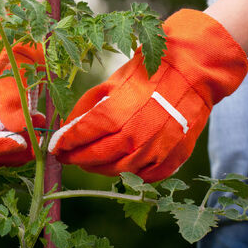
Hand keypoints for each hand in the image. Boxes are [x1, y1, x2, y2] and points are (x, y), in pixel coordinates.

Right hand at [0, 28, 45, 164]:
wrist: (15, 54)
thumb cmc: (9, 64)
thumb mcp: (11, 81)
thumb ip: (13, 106)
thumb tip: (19, 131)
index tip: (22, 143)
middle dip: (12, 152)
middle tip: (37, 142)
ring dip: (19, 151)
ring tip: (39, 131)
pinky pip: (7, 148)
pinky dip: (23, 146)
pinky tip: (37, 131)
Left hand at [48, 9, 247, 182]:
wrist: (193, 73)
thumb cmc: (150, 72)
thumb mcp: (115, 81)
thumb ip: (90, 105)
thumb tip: (69, 126)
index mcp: (119, 112)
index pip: (83, 135)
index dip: (66, 143)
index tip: (55, 147)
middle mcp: (137, 135)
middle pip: (97, 157)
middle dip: (78, 158)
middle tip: (69, 156)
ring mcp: (157, 149)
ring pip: (119, 170)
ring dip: (100, 167)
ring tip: (91, 160)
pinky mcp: (173, 157)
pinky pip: (145, 176)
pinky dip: (130, 172)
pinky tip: (121, 163)